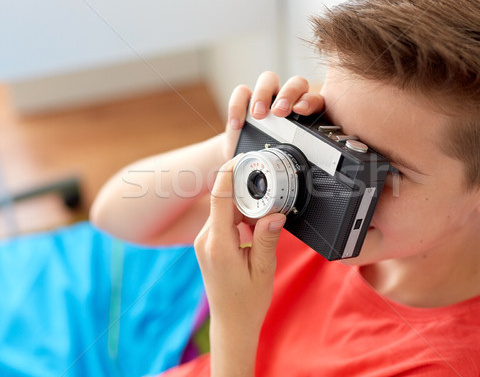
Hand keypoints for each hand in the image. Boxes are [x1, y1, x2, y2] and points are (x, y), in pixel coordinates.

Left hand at [194, 156, 286, 375]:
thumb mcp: (264, 269)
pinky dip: (239, 217)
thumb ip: (267, 238)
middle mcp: (205, 240)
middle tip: (269, 187)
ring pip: (224, 210)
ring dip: (244, 206)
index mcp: (218, 245)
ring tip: (264, 216)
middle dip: (245, 191)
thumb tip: (276, 213)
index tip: (243, 158)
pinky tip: (254, 227)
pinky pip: (222, 220)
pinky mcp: (207, 244)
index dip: (229, 173)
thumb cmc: (247, 301)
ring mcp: (203, 242)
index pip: (220, 198)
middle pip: (223, 201)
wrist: (231, 322)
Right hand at [222, 72, 324, 160]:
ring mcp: (267, 98)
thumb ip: (304, 160)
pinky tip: (237, 124)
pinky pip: (242, 92)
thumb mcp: (290, 158)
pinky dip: (238, 105)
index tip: (301, 110)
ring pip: (269, 79)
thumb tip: (319, 174)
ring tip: (258, 114)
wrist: (246, 159)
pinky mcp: (245, 101)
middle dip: (288, 94)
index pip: (313, 98)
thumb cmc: (272, 157)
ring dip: (264, 93)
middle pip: (295, 83)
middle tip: (280, 112)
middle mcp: (287, 101)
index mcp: (305, 113)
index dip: (309, 100)